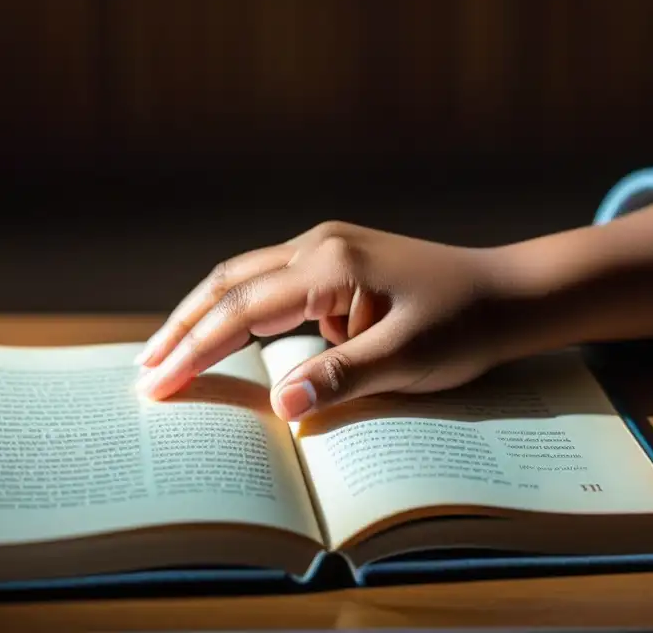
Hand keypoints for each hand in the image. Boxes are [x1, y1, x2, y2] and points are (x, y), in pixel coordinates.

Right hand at [134, 221, 506, 420]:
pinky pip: (275, 283)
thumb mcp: (407, 358)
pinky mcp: (338, 260)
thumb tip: (280, 407)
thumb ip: (342, 378)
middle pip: (230, 282)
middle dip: (185, 327)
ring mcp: (328, 247)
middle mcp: (320, 244)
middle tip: (145, 371)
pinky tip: (232, 338)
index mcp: (332, 264)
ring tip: (171, 354)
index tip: (157, 384)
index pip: (244, 309)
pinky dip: (244, 312)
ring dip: (209, 315)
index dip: (196, 348)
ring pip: (247, 277)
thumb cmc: (464, 323)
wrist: (507, 292)